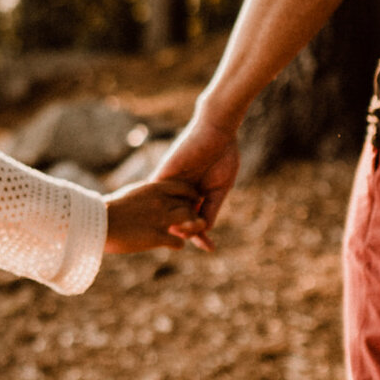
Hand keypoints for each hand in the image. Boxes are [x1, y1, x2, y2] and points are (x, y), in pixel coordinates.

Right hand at [104, 179, 207, 253]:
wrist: (96, 223)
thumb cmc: (110, 209)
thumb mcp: (132, 193)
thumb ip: (148, 193)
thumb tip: (154, 193)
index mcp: (154, 188)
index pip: (184, 188)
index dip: (191, 196)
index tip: (191, 203)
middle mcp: (160, 202)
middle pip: (189, 205)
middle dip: (190, 214)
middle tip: (186, 222)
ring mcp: (160, 220)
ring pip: (190, 221)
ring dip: (188, 229)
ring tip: (181, 234)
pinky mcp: (156, 238)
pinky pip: (179, 242)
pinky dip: (177, 244)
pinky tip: (170, 244)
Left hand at [151, 117, 239, 248]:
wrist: (216, 131)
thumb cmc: (222, 156)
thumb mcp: (219, 188)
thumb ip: (210, 209)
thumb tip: (203, 230)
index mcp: (194, 195)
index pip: (193, 219)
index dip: (200, 234)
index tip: (210, 247)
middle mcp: (180, 192)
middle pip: (179, 219)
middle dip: (188, 234)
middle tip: (204, 246)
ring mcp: (171, 185)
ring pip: (168, 211)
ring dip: (173, 226)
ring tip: (181, 238)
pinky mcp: (163, 175)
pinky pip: (157, 196)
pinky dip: (159, 210)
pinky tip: (163, 224)